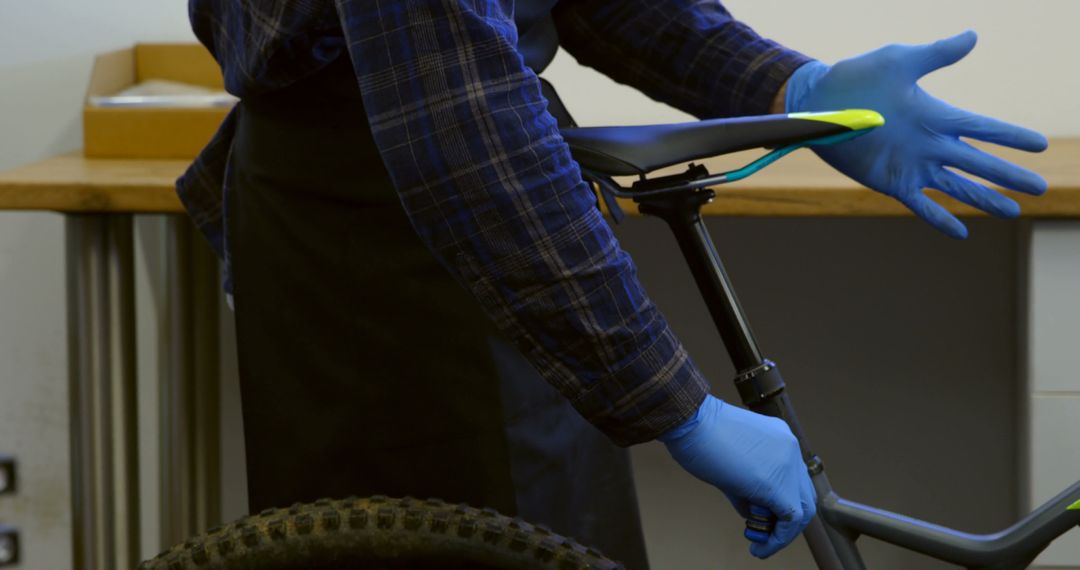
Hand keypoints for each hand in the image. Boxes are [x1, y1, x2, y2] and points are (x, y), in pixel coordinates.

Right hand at [659, 395, 815, 558]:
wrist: (690, 421)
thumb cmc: (699, 435)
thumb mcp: (732, 460)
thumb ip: (748, 486)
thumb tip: (753, 512)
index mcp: (780, 438)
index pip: (794, 479)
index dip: (782, 503)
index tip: (764, 518)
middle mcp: (790, 449)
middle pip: (804, 495)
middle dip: (787, 521)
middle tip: (765, 533)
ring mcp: (787, 465)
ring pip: (801, 509)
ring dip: (783, 532)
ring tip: (760, 544)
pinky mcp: (776, 484)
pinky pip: (790, 518)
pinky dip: (778, 539)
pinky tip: (760, 549)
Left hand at [784, 31, 1047, 238]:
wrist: (817, 104)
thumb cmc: (856, 78)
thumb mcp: (899, 61)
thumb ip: (936, 54)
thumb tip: (973, 36)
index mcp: (936, 115)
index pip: (983, 128)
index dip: (1010, 137)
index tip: (1038, 146)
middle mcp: (929, 143)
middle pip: (979, 162)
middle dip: (1009, 175)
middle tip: (1040, 187)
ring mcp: (912, 165)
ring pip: (958, 186)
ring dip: (985, 199)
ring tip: (1014, 212)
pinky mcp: (891, 182)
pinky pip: (921, 204)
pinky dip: (940, 218)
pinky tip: (961, 233)